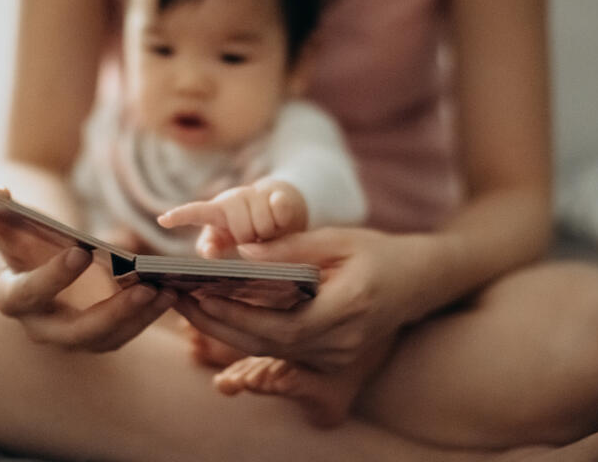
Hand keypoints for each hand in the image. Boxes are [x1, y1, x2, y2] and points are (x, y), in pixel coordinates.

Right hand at [0, 188, 175, 351]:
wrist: (37, 261)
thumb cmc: (24, 237)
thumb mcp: (9, 222)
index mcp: (13, 297)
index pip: (30, 293)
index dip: (53, 276)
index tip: (82, 252)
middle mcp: (40, 327)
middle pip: (76, 331)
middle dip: (112, 312)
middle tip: (145, 286)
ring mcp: (71, 337)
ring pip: (108, 338)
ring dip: (140, 317)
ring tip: (167, 289)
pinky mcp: (99, 336)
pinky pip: (126, 332)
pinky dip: (149, 316)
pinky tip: (172, 293)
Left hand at [158, 179, 307, 257]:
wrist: (281, 209)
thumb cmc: (248, 229)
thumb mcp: (228, 240)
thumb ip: (215, 246)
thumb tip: (207, 251)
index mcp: (217, 211)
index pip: (196, 213)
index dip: (180, 216)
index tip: (163, 220)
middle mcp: (234, 198)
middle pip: (242, 231)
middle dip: (250, 241)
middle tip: (254, 240)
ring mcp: (256, 194)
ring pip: (263, 225)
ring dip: (268, 235)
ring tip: (267, 232)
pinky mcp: (279, 195)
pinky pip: (280, 211)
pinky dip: (282, 220)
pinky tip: (281, 221)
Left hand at [174, 227, 429, 371]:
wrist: (419, 281)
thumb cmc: (378, 253)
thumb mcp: (337, 240)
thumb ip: (289, 249)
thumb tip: (238, 253)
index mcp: (348, 309)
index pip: (281, 324)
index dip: (236, 314)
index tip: (198, 294)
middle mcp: (342, 342)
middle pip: (267, 343)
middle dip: (218, 323)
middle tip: (178, 298)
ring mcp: (338, 356)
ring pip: (270, 350)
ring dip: (226, 329)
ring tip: (189, 303)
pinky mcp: (330, 358)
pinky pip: (281, 348)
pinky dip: (248, 332)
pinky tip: (220, 313)